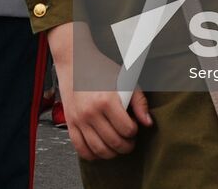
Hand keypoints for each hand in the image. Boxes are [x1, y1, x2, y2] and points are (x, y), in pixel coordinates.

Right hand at [48, 21, 152, 160]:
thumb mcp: (125, 80)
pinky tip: (100, 149)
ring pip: (99, 150)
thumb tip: (147, 123)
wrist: (74, 62)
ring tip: (117, 146)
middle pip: (115, 143)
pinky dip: (92, 155)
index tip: (134, 126)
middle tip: (129, 141)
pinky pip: (81, 149)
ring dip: (112, 153)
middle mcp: (91, 112)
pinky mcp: (70, 123)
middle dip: (126, 146)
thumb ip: (139, 102)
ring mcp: (79, 119)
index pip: (127, 130)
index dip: (134, 131)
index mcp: (106, 100)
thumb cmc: (100, 69)